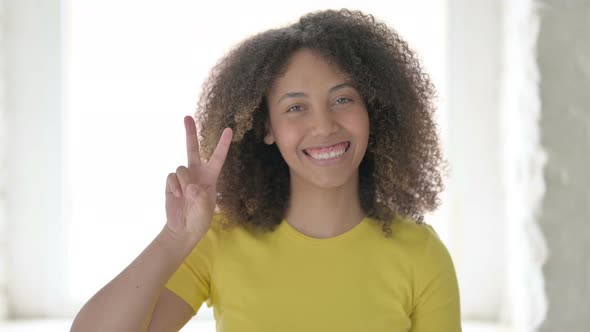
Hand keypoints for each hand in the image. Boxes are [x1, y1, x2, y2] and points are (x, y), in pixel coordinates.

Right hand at [164, 115, 231, 240]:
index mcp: (210, 177)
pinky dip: (174, 186)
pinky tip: (177, 196)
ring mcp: (183, 177)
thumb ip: (199, 197)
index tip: (229, 130)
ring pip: (181, 168)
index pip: (217, 157)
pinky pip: (171, 176)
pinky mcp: (171, 183)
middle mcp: (197, 173)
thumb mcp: (205, 210)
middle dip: (190, 133)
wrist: (183, 228)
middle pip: (193, 148)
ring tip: (186, 196)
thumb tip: (190, 187)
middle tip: (187, 116)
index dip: (222, 144)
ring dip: (184, 182)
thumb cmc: (199, 219)